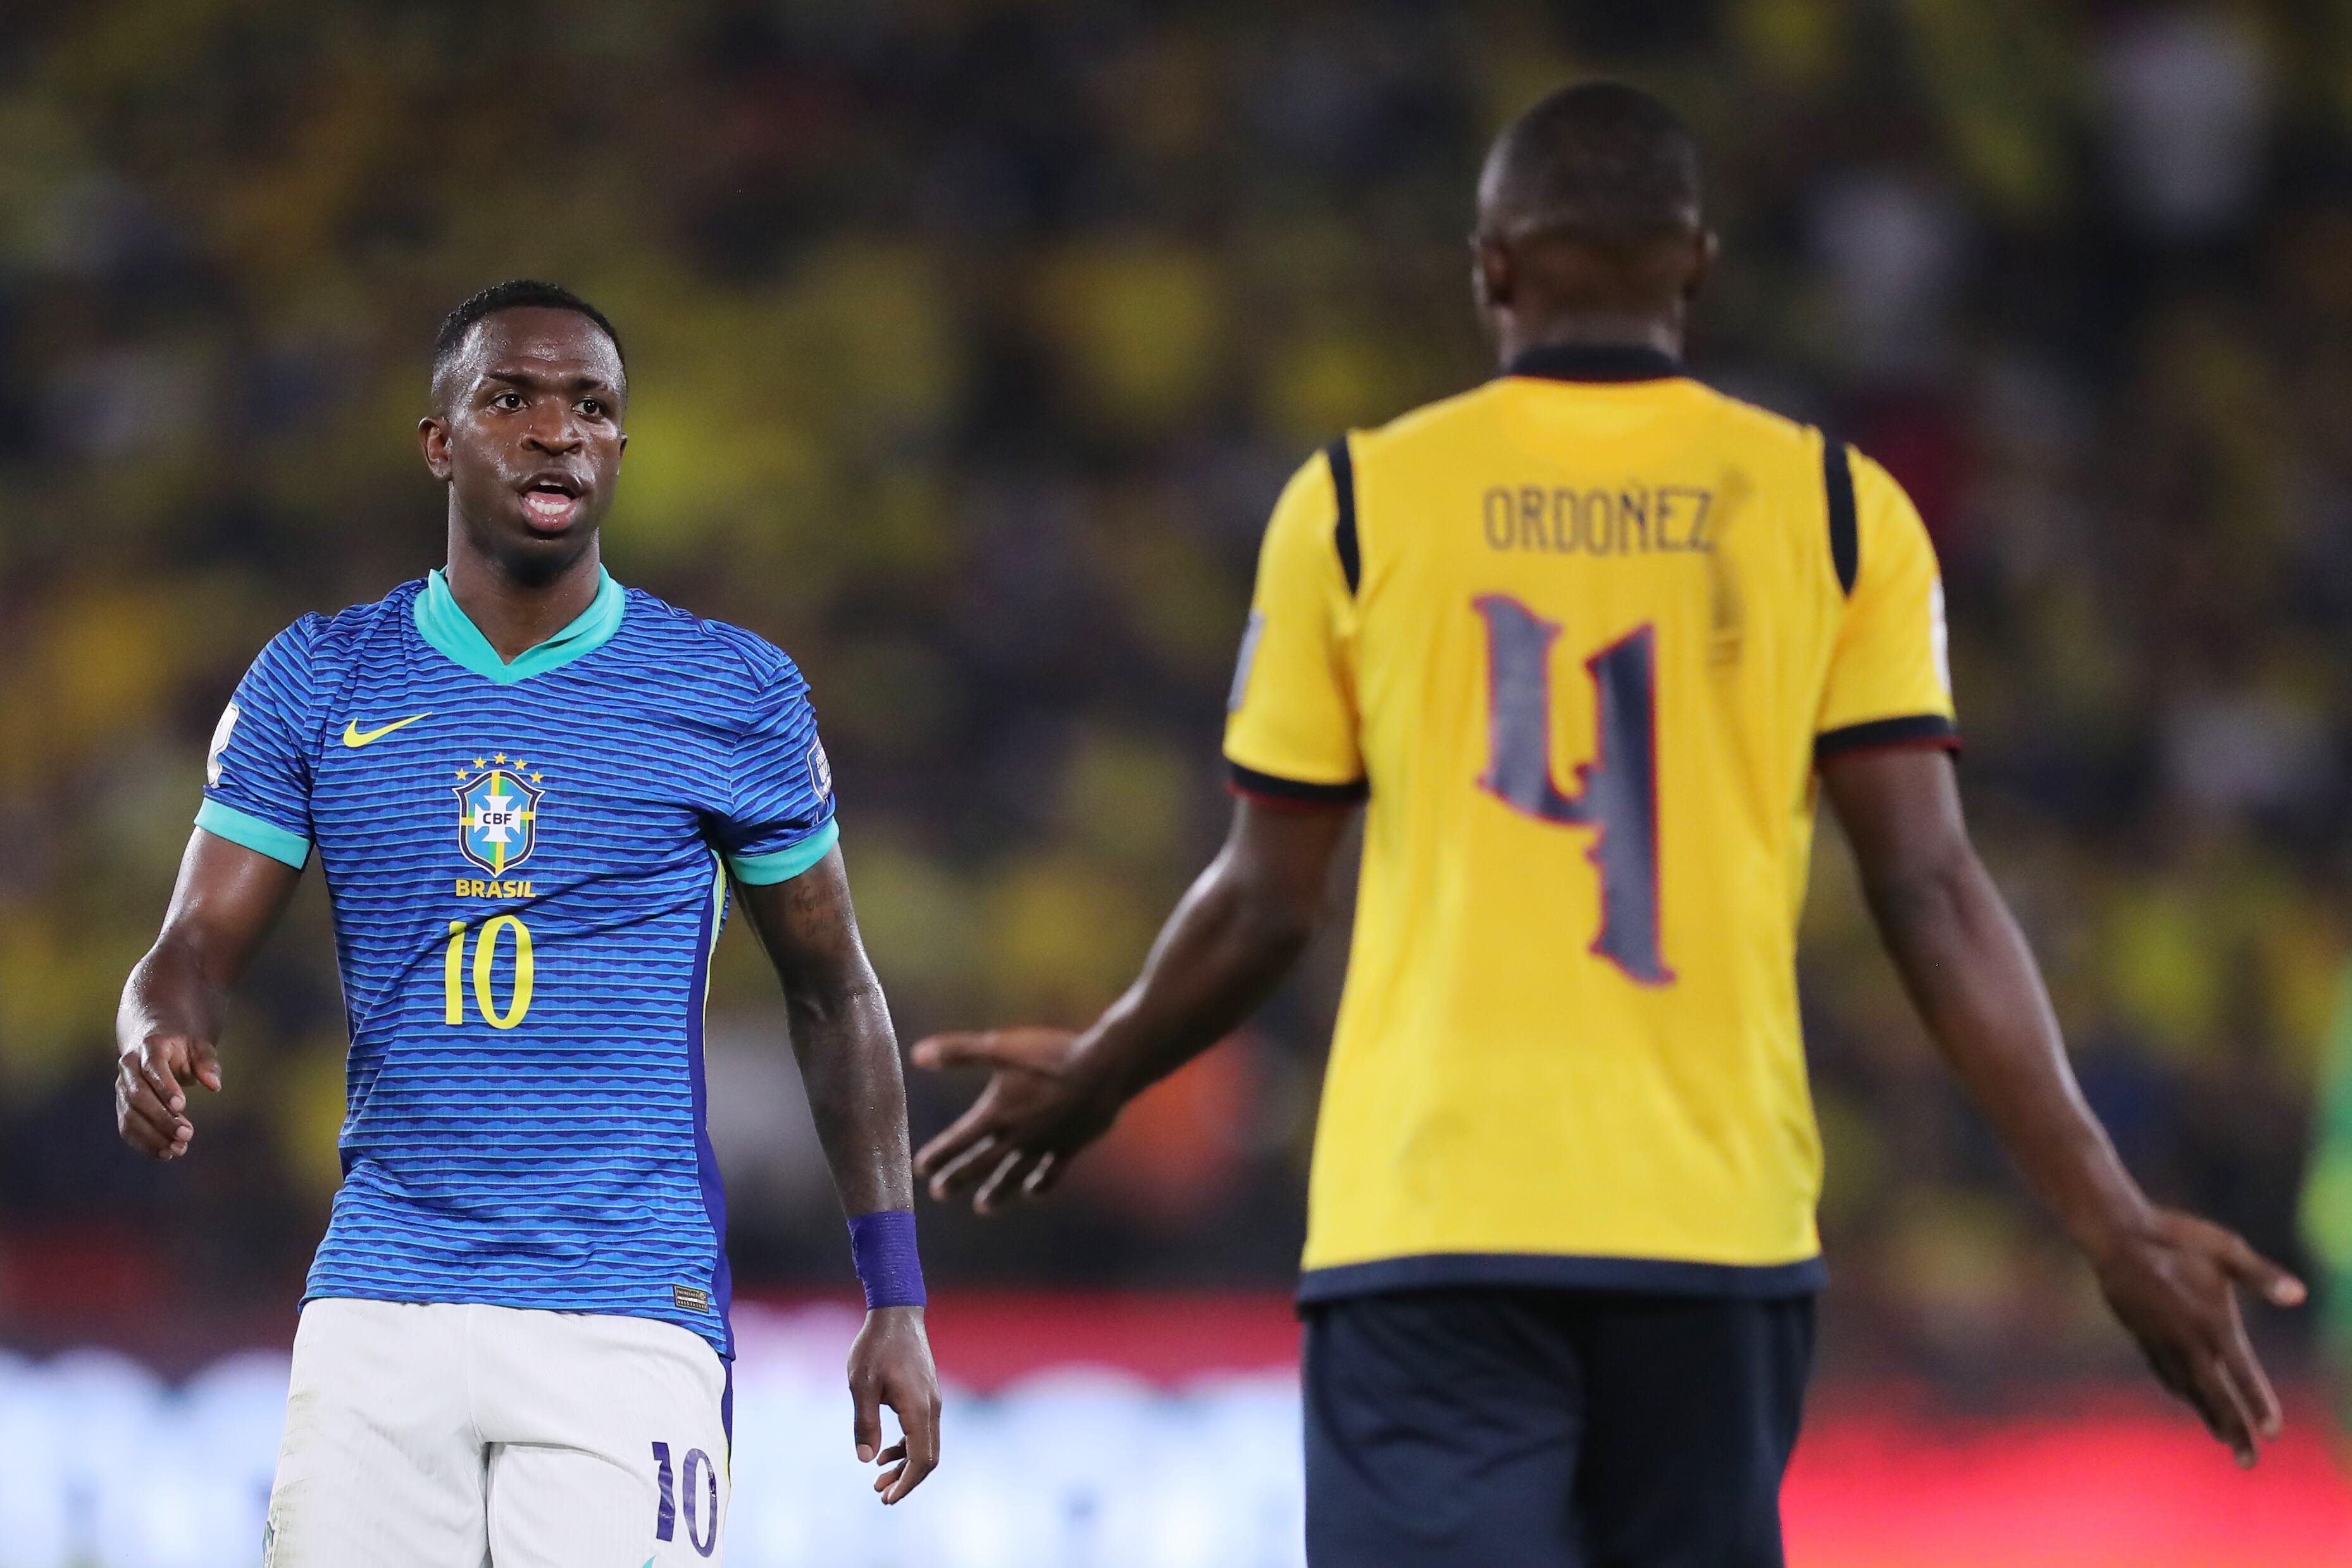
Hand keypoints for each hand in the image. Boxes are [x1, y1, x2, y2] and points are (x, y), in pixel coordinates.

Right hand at [115, 1032, 221, 1159]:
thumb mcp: (200, 1047)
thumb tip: (214, 1085)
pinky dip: (143, 1143)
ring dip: (152, 1136)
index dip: (165, 1087)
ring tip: (178, 1149)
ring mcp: (121, 1087)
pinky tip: (164, 1153)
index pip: (153, 1067)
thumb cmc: (182, 1046)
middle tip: (187, 1134)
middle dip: (162, 1118)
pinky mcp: (122, 1105)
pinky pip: (126, 1127)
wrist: (154, 1041)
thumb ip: (207, 1063)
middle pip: (138, 1095)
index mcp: (149, 1047)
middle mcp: (129, 1067)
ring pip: (129, 1115)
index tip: (182, 1106)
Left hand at [848, 1305, 939, 1502]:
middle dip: (906, 1480)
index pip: (921, 1459)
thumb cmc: (876, 1347)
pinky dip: (907, 1446)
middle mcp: (932, 1408)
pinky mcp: (926, 1394)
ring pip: (926, 1444)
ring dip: (905, 1464)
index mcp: (918, 1409)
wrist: (896, 1313)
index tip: (887, 1499)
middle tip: (879, 1494)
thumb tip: (866, 1460)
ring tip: (878, 1476)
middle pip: (928, 1457)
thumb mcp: (861, 1385)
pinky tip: (885, 1449)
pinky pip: (922, 1430)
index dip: (906, 1484)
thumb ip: (865, 1424)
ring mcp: (932, 1400)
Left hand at [911, 1028, 1122, 1213]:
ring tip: (982, 1207)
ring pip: (1014, 1175)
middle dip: (958, 1178)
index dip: (939, 1154)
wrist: (1103, 1070)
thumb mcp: (1001, 1048)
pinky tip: (1032, 1192)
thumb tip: (918, 1053)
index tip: (921, 1168)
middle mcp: (1017, 1136)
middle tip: (939, 1193)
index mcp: (997, 1114)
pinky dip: (1040, 1184)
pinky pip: (1052, 1173)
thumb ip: (959, 1052)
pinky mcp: (1069, 1147)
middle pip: (981, 1163)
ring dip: (997, 1191)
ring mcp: (1044, 1146)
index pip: (959, 1140)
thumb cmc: (1050, 1056)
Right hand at [2090, 1207, 2304, 1466]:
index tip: (2272, 1433)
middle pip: (2213, 1395)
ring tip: (2223, 1437)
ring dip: (2207, 1414)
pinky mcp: (2141, 1334)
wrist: (2113, 1234)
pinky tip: (2185, 1397)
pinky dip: (2180, 1390)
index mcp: (2210, 1322)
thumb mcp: (2225, 1249)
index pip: (2241, 1373)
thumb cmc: (2174, 1236)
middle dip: (2233, 1429)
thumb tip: (2300, 1295)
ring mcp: (2160, 1341)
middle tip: (2248, 1462)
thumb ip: (2260, 1275)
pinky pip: (2164, 1372)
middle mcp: (2186, 1340)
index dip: (2257, 1404)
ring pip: (2187, 1388)